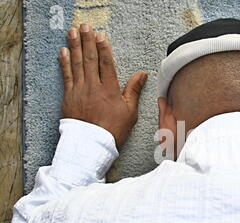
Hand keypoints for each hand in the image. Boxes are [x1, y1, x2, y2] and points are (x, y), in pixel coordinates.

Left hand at [59, 24, 147, 148]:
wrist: (92, 144)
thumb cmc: (113, 130)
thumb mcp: (130, 112)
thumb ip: (134, 90)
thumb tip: (142, 74)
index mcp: (110, 90)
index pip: (106, 64)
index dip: (104, 48)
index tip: (101, 36)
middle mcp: (93, 87)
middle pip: (90, 59)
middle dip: (88, 41)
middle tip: (86, 27)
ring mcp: (79, 90)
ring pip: (76, 64)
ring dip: (74, 46)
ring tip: (73, 32)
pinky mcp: (68, 97)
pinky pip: (66, 75)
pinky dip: (64, 62)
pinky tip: (63, 51)